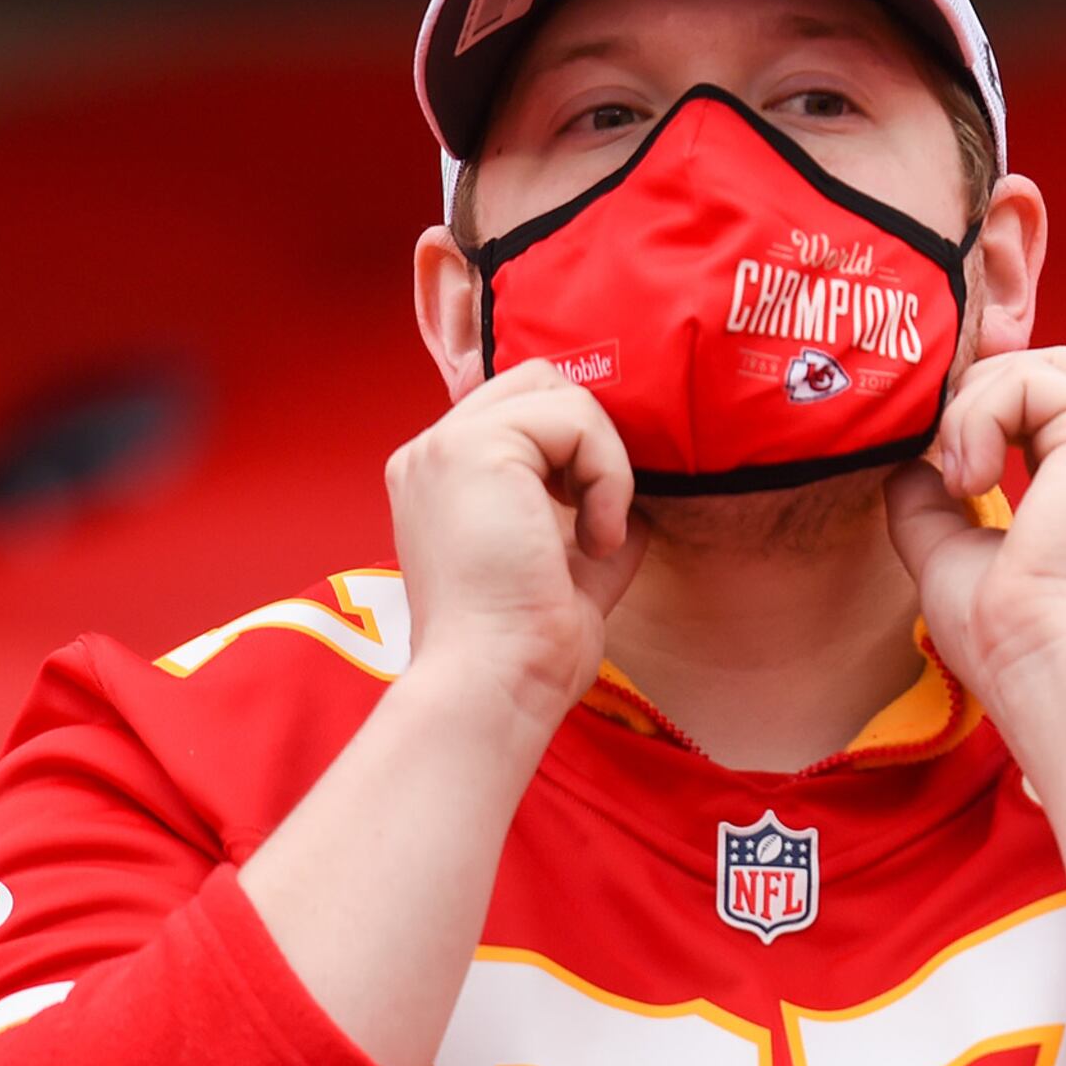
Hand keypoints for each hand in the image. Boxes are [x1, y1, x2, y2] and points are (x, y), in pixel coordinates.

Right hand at [384, 360, 645, 737]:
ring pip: (561, 393)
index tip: (593, 522)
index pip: (522, 415)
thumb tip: (636, 511)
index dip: (575, 450)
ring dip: (603, 462)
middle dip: (590, 441)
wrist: (493, 683)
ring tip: (596, 536)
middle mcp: (430, 454)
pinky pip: (577, 419)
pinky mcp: (474, 448)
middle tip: (598, 518)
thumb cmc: (525, 649)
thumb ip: (590, 527)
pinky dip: (608, 475)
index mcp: (441, 480)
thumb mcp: (567, 573)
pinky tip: (596, 538)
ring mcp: (443, 446)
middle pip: (538, 383)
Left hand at [886, 346, 1065, 723]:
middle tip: (940, 455)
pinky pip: (1028, 381)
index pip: (1030, 400)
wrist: (1044, 659)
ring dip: (971, 407)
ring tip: (959, 478)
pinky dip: (981, 418)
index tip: (931, 442)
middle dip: (972, 392)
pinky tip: (973, 478)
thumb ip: (928, 505)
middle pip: (1037, 365)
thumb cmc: (1005, 631)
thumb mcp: (945, 552)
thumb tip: (907, 465)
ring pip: (1031, 365)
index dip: (975, 403)